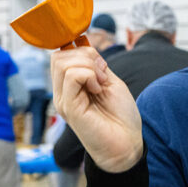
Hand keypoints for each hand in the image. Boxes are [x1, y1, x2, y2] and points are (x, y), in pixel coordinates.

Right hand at [51, 46, 141, 172]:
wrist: (128, 144)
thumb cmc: (121, 117)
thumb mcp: (110, 81)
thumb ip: (95, 65)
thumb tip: (81, 42)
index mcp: (71, 86)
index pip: (60, 54)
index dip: (77, 47)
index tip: (98, 59)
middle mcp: (63, 92)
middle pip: (59, 55)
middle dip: (85, 56)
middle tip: (102, 75)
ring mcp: (63, 100)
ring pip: (63, 62)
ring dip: (89, 66)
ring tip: (101, 84)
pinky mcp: (69, 108)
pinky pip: (72, 76)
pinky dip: (89, 76)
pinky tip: (98, 90)